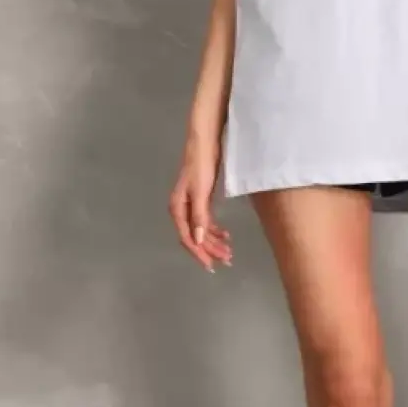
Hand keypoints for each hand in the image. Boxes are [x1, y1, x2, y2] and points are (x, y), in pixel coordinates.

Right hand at [168, 128, 232, 271]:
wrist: (205, 141)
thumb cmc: (202, 164)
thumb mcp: (200, 191)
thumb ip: (199, 216)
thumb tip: (197, 241)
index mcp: (178, 208)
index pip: (187, 238)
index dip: (199, 253)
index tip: (211, 265)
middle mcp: (182, 209)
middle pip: (195, 237)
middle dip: (210, 250)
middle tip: (227, 259)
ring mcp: (191, 204)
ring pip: (201, 230)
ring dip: (214, 241)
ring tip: (229, 251)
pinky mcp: (201, 199)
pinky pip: (206, 221)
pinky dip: (215, 229)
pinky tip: (225, 234)